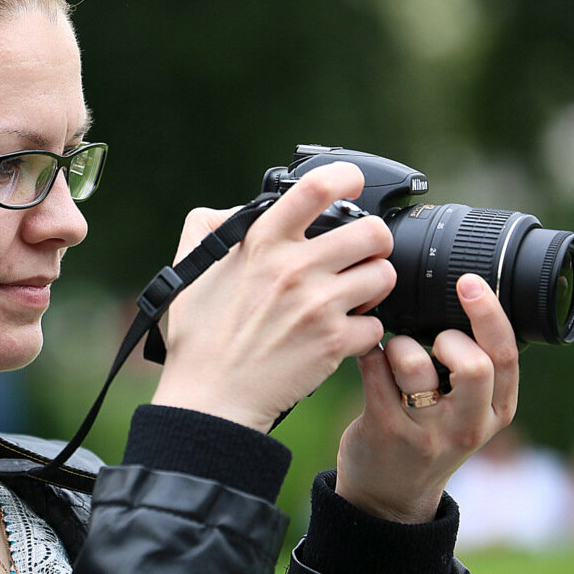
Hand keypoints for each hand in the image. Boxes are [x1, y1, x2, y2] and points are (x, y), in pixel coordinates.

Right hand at [152, 162, 395, 431]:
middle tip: (360, 254)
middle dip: (374, 241)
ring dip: (373, 285)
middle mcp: (294, 269)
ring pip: (384, 276)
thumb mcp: (190, 267)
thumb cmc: (199, 336)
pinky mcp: (335, 344)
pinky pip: (377, 325)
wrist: (210, 396)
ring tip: (351, 296)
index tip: (352, 182)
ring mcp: (318, 306)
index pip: (316, 188)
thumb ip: (210, 225)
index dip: (345, 177)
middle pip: (373, 232)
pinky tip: (340, 334)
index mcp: (260, 243)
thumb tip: (242, 209)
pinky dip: (364, 331)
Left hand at [335, 274, 518, 522]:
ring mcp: (424, 431)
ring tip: (393, 352)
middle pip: (473, 365)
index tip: (470, 282)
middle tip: (431, 338)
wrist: (389, 496)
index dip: (490, 315)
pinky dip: (369, 352)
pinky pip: (373, 369)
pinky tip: (369, 358)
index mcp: (495, 412)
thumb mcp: (468, 412)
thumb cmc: (428, 436)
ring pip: (414, 363)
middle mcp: (466, 425)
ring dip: (399, 343)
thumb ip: (474, 370)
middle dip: (448, 336)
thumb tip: (460, 302)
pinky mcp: (382, 428)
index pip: (506, 359)